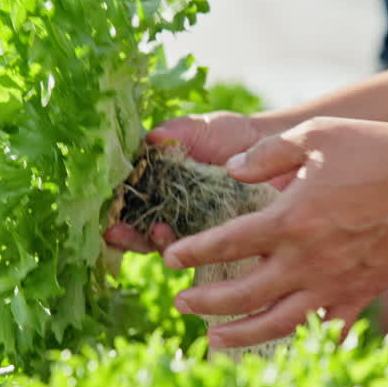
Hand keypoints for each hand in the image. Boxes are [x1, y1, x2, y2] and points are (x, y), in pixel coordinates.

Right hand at [103, 111, 276, 252]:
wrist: (279, 152)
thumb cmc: (234, 136)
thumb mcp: (201, 130)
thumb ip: (175, 134)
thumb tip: (149, 139)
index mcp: (159, 185)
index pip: (129, 202)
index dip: (116, 208)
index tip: (108, 210)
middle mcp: (172, 211)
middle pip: (139, 230)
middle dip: (126, 234)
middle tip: (116, 232)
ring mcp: (196, 230)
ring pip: (166, 246)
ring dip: (155, 243)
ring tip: (158, 231)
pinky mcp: (222, 244)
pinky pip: (202, 256)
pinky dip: (191, 254)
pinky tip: (186, 245)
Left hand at [162, 117, 387, 348]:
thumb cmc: (377, 150)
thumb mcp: (316, 136)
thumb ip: (266, 153)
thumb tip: (231, 170)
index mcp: (290, 219)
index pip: (225, 244)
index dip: (192, 254)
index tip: (169, 259)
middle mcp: (307, 260)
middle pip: (242, 294)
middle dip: (204, 303)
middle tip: (180, 304)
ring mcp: (335, 284)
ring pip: (277, 324)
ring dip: (240, 335)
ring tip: (214, 339)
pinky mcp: (361, 295)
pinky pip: (327, 330)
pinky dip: (303, 343)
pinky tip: (283, 347)